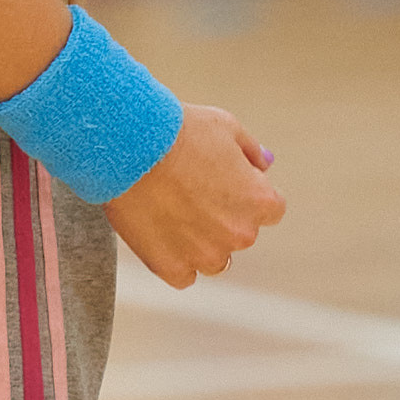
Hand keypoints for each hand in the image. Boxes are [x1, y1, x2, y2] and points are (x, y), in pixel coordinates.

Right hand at [102, 104, 284, 286]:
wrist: (129, 147)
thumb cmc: (178, 130)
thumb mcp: (225, 126)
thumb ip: (251, 150)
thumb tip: (265, 165)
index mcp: (260, 200)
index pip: (270, 209)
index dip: (246, 193)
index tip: (223, 182)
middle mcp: (240, 234)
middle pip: (239, 232)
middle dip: (222, 216)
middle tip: (190, 190)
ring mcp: (206, 255)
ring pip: (213, 258)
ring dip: (200, 242)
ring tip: (171, 210)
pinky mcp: (173, 268)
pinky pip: (183, 274)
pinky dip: (173, 258)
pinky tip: (158, 230)